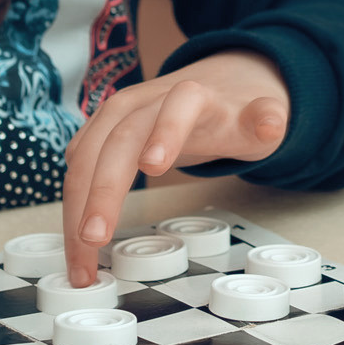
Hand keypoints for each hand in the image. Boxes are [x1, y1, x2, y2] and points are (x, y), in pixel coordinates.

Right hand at [60, 50, 289, 285]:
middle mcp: (146, 102)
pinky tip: (74, 237)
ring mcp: (117, 115)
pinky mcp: (100, 132)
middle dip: (102, 190)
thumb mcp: (262, 116)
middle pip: (118, 141)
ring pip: (86, 156)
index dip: (165, 133)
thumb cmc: (236, 111)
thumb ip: (267, 119)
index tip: (154, 167)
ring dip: (76, 207)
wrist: (217, 85)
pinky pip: (79, 166)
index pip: (177, 108)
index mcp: (192, 96)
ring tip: (81, 259)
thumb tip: (271, 124)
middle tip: (95, 240)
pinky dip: (73, 204)